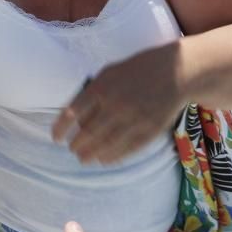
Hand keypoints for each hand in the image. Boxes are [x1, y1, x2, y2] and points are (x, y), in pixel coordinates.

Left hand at [51, 46, 182, 163]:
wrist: (176, 72)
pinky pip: (128, 148)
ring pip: (106, 144)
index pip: (72, 113)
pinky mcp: (150, 130)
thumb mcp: (108, 74)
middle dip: (77, 145)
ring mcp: (134, 119)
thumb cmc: (135, 71)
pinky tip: (104, 160)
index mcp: (101, 88)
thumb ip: (91, 93)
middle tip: (72, 150)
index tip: (55, 138)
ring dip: (92, 154)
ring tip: (84, 158)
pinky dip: (113, 156)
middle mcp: (115, 105)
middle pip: (88, 133)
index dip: (61, 129)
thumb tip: (76, 118)